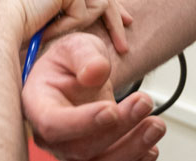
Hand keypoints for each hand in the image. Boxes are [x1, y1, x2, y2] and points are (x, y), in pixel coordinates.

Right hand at [0, 0, 132, 53]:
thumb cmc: (14, 31)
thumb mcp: (48, 23)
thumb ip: (67, 18)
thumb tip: (90, 27)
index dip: (110, 8)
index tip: (123, 22)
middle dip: (117, 18)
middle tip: (125, 41)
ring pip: (99, 3)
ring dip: (81, 25)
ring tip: (54, 33)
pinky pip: (86, 10)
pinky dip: (72, 25)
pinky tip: (49, 27)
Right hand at [23, 33, 165, 160]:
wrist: (82, 75)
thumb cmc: (72, 62)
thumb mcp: (76, 46)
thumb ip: (84, 56)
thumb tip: (95, 72)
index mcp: (39, 105)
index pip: (53, 123)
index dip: (82, 122)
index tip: (111, 109)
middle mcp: (52, 136)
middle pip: (80, 148)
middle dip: (117, 129)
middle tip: (144, 102)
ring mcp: (73, 150)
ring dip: (132, 148)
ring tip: (156, 125)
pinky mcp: (95, 156)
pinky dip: (135, 159)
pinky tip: (151, 146)